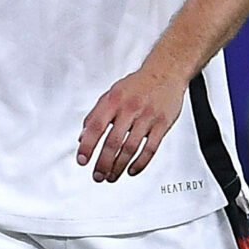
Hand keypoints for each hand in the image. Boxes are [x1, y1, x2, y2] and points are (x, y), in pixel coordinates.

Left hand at [78, 65, 184, 182]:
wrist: (166, 72)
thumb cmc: (137, 85)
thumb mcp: (111, 94)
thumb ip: (95, 115)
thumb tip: (82, 136)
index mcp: (114, 101)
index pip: (96, 127)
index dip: (87, 146)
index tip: (82, 160)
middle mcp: (130, 109)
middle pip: (113, 142)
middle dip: (103, 163)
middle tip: (97, 175)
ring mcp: (147, 117)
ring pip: (130, 148)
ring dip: (119, 166)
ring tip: (111, 176)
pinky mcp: (162, 124)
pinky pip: (150, 148)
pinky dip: (140, 163)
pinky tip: (131, 170)